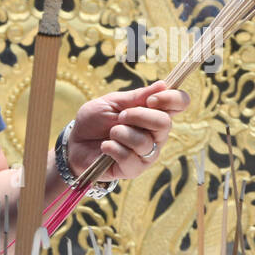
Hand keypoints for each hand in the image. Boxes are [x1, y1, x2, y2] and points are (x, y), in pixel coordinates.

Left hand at [68, 81, 189, 180]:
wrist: (75, 143)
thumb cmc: (95, 121)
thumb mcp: (113, 102)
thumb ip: (136, 97)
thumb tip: (163, 85)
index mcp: (154, 114)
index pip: (180, 103)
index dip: (171, 99)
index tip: (151, 100)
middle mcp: (156, 134)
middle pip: (165, 123)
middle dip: (138, 116)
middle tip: (121, 116)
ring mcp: (147, 153)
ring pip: (144, 141)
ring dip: (121, 133)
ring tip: (110, 133)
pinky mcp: (134, 169)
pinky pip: (128, 157)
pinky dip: (112, 148)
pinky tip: (105, 147)